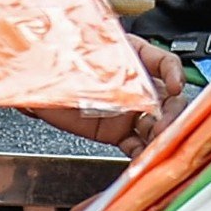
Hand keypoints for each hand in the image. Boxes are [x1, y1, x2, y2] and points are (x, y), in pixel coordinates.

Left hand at [30, 36, 181, 155]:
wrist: (35, 83)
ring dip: (161, 135)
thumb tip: (122, 73)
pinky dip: (142, 153)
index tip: (175, 85)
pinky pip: (135, 144)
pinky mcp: (116, 132)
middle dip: (172, 112)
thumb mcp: (86, 54)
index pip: (165, 62)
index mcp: (135, 57)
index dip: (174, 73)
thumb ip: (107, 64)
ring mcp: (128, 111)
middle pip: (167, 99)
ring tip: (159, 143)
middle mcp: (137, 86)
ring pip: (156, 124)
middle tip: (166, 123)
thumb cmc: (59, 60)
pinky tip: (146, 156)